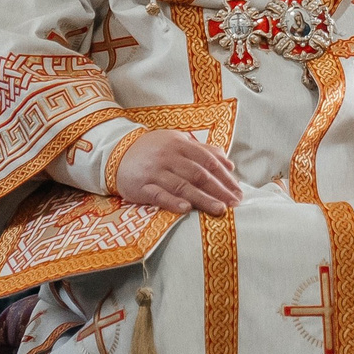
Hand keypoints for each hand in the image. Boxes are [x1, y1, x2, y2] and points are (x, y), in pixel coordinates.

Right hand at [115, 129, 242, 214]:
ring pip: (181, 186)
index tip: (238, 191)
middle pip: (198, 174)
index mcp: (180, 145)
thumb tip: (229, 164)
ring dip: (202, 199)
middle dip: (219, 190)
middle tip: (234, 203)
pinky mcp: (140, 186)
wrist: (116, 152)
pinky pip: (158, 195)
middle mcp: (168, 156)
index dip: (224, 177)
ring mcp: (154, 171)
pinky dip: (172, 202)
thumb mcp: (177, 143)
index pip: (208, 161)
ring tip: (219, 210)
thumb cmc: (153, 149)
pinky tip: (186, 210)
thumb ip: (203, 152)